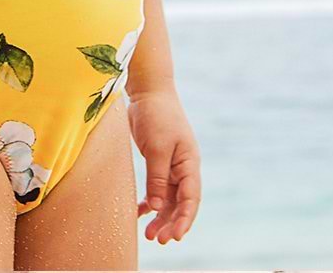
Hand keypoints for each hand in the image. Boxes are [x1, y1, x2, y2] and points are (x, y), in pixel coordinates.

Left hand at [128, 87, 201, 243]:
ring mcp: (171, 165)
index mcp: (190, 163)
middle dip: (171, 223)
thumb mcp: (157, 147)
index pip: (192, 198)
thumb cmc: (156, 115)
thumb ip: (158, 177)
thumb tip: (158, 206)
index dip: (185, 219)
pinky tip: (140, 213)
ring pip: (169, 199)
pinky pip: (157, 188)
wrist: (148, 91)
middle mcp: (183, 167)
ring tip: (150, 235)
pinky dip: (150, 201)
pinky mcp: (158, 162)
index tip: (176, 237)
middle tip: (159, 240)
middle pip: (180, 202)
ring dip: (160, 216)